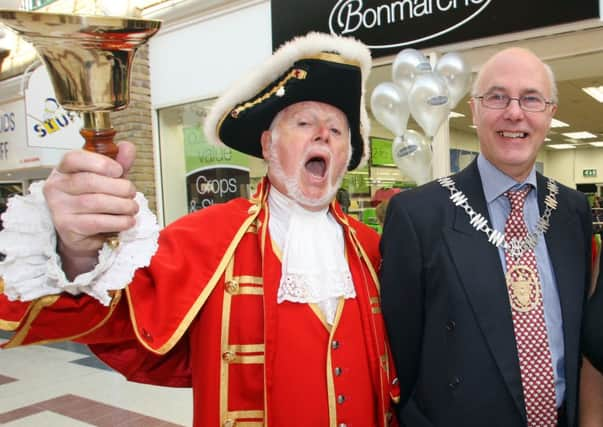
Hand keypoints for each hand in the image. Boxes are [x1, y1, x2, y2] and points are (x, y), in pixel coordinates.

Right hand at [43, 142, 139, 277]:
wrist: (82, 233)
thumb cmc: (94, 201)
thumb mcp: (107, 179)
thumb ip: (118, 163)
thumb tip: (128, 147)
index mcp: (64, 170)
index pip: (73, 158)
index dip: (100, 162)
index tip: (119, 170)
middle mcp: (56, 187)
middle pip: (89, 181)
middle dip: (119, 187)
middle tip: (132, 192)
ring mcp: (59, 208)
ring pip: (95, 202)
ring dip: (122, 205)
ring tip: (132, 207)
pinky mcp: (68, 227)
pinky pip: (98, 222)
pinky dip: (119, 221)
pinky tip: (127, 220)